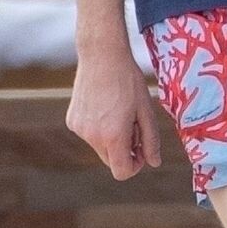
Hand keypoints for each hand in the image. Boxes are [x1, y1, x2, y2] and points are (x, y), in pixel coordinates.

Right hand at [67, 44, 162, 179]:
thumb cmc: (128, 81)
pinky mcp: (72, 120)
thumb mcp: (146, 111)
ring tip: (118, 111)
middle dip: (124, 151)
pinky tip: (104, 105)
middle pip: (110, 161)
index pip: (122, 172)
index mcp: (113, 136)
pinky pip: (88, 134)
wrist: (101, 55)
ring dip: (111, 138)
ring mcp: (79, 129)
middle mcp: (92, 137)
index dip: (135, 166)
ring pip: (99, 147)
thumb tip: (154, 162)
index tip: (141, 150)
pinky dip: (98, 128)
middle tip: (133, 126)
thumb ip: (151, 140)